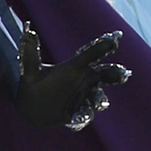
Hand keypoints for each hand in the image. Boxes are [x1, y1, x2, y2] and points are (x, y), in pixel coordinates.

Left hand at [14, 27, 129, 130]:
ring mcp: (82, 98)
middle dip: (115, 74)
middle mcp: (84, 81)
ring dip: (99, 100)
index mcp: (75, 67)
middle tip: (123, 73)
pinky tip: (78, 117)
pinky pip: (83, 115)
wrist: (29, 108)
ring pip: (97, 98)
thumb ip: (30, 53)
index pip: (91, 54)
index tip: (115, 37)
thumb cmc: (33, 83)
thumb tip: (28, 33)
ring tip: (101, 103)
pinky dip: (82, 116)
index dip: (103, 46)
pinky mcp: (77, 114)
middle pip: (105, 76)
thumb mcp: (30, 69)